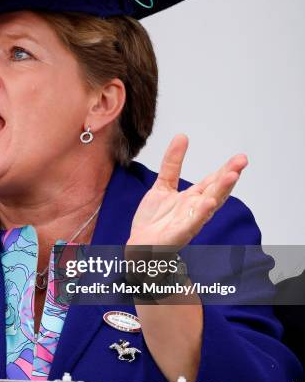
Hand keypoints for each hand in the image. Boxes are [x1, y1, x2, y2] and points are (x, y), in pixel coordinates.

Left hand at [129, 134, 247, 249]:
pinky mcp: (179, 234)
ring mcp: (189, 222)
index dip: (226, 170)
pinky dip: (201, 213)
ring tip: (231, 176)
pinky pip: (192, 223)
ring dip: (221, 191)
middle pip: (216, 190)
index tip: (240, 158)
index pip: (212, 181)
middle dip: (229, 176)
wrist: (139, 245)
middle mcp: (195, 210)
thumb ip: (172, 163)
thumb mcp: (163, 185)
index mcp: (193, 199)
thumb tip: (182, 136)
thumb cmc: (155, 220)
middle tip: (241, 162)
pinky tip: (208, 202)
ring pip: (209, 205)